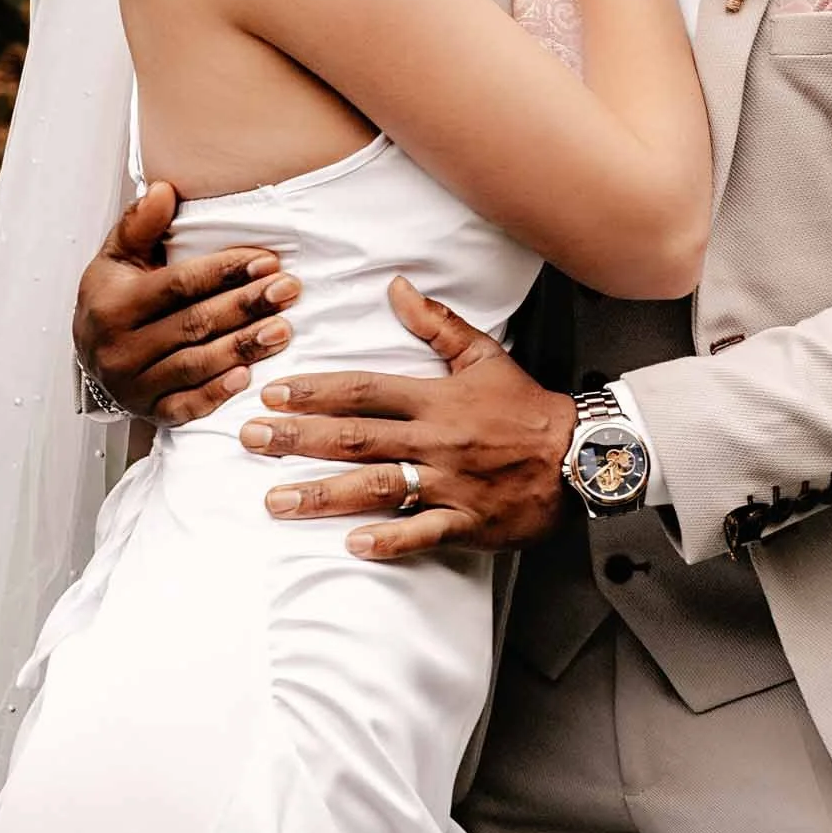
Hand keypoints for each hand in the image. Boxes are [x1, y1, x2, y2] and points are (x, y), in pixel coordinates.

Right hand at [73, 183, 301, 425]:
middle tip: (287, 290)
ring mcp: (133, 384)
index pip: (178, 285)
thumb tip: (164, 189)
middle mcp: (119, 347)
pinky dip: (216, 393)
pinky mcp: (148, 411)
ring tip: (282, 329)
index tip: (267, 259)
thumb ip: (140, 224)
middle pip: (193, 324)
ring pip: (195, 364)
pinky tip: (247, 376)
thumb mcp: (118, 257)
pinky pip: (185, 406)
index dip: (224, 271)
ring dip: (243, 347)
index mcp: (114, 304)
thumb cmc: (112, 298)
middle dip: (246, 305)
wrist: (90, 354)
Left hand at [237, 278, 577, 558]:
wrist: (581, 456)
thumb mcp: (485, 355)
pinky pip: (423, 534)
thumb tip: (396, 286)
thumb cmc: (527, 407)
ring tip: (275, 500)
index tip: (273, 394)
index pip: (365, 390)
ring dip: (322, 493)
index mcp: (436, 398)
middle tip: (250, 439)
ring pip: (377, 487)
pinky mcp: (467, 522)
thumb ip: (436, 323)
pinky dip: (389, 541)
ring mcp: (449, 483)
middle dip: (297, 438)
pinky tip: (351, 546)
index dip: (317, 391)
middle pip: (355, 437)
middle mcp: (436, 440)